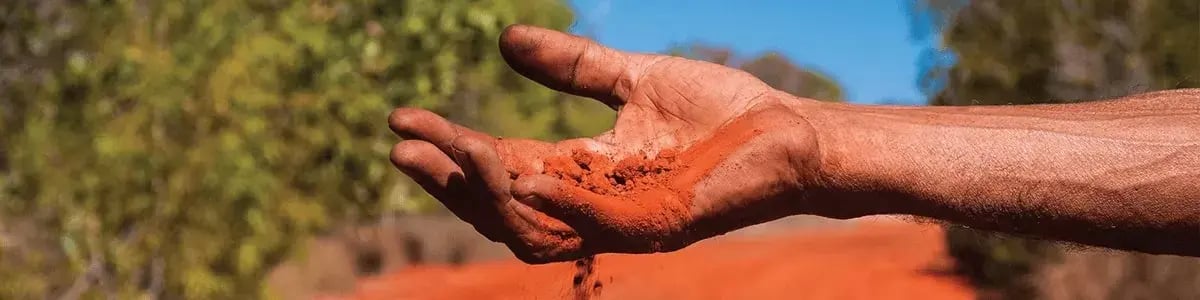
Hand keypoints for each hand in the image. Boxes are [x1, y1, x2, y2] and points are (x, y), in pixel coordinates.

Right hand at [389, 25, 844, 262]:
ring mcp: (625, 221)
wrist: (790, 130)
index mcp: (582, 173)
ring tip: (455, 149)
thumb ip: (571, 67)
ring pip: (535, 228)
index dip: (450, 148)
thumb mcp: (630, 79)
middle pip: (502, 207)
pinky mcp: (662, 224)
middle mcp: (594, 205)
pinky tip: (522, 172)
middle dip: (449, 180)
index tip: (401, 118)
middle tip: (404, 146)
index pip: (499, 169)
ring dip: (490, 194)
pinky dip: (558, 203)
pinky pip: (597, 225)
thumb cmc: (720, 111)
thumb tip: (504, 40)